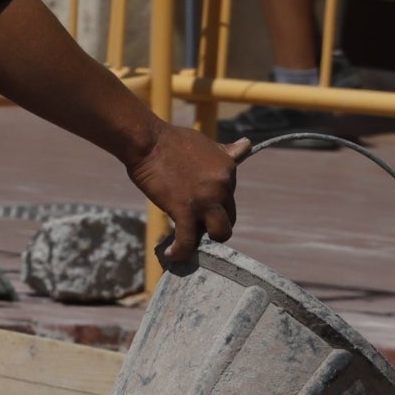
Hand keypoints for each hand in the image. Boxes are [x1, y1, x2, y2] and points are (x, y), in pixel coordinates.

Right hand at [130, 125, 245, 264]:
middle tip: (194, 223)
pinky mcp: (184, 210)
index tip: (199, 205)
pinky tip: (173, 254)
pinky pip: (188, 240)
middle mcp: (222, 186)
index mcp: (228, 170)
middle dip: (213, 223)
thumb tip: (246, 145)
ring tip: (192, 240)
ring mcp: (205, 200)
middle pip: (229, 217)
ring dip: (207, 239)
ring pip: (220, 233)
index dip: (215, 204)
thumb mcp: (206, 143)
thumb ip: (226, 152)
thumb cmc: (172, 140)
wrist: (148, 142)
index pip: (229, 198)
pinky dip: (181, 251)